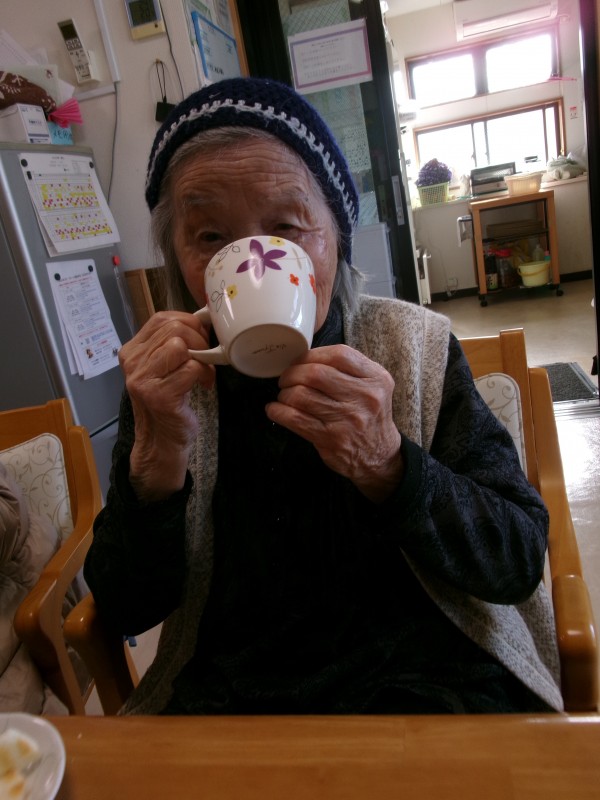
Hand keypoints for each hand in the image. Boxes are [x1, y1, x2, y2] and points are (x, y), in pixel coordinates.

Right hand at [119, 310, 213, 500]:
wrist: (160, 441)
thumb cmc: (168, 401)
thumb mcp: (163, 367)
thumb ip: (173, 343)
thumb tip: (203, 319)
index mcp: (132, 351)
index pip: (161, 318)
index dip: (188, 323)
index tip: (200, 339)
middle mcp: (132, 362)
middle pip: (173, 328)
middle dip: (198, 340)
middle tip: (205, 357)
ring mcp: (142, 379)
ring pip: (180, 346)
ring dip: (201, 358)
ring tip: (202, 374)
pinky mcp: (158, 395)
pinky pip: (190, 368)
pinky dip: (203, 375)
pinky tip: (202, 386)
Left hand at [265, 345, 402, 502]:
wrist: (379, 456)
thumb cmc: (368, 415)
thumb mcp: (373, 386)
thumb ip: (348, 369)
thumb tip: (306, 356)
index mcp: (376, 378)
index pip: (339, 355)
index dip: (311, 355)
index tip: (300, 361)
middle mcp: (364, 397)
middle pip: (316, 374)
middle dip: (292, 373)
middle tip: (285, 379)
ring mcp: (348, 419)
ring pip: (302, 395)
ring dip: (284, 394)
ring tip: (284, 396)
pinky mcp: (332, 439)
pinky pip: (295, 418)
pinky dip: (278, 411)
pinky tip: (275, 410)